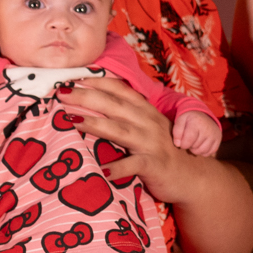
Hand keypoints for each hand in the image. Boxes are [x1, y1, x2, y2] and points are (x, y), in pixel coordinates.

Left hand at [60, 77, 203, 201]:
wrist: (190, 176)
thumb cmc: (160, 150)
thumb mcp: (145, 127)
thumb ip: (125, 116)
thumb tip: (89, 106)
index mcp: (145, 110)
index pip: (120, 90)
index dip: (98, 81)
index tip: (73, 77)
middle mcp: (148, 122)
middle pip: (115, 106)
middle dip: (88, 97)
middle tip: (62, 93)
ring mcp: (151, 143)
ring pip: (121, 130)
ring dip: (95, 124)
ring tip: (71, 120)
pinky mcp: (154, 165)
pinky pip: (134, 165)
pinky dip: (118, 168)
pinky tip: (101, 170)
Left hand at [171, 111, 221, 157]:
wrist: (204, 115)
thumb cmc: (190, 119)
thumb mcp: (180, 120)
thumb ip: (176, 131)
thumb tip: (178, 144)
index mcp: (196, 123)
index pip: (188, 141)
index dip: (183, 144)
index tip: (182, 141)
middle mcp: (207, 129)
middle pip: (195, 147)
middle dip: (189, 145)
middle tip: (189, 138)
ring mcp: (214, 135)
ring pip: (202, 151)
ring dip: (196, 149)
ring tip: (194, 142)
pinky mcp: (218, 140)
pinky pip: (209, 153)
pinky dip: (203, 151)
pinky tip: (201, 144)